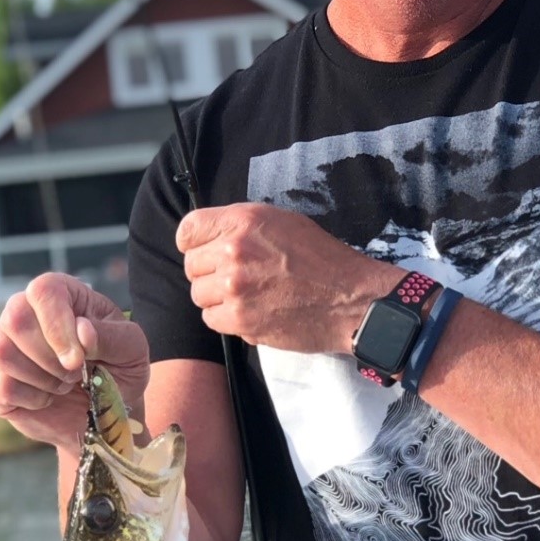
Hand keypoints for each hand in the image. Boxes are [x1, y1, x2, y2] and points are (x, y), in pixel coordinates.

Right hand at [0, 272, 150, 450]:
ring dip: (41, 377)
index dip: (57, 325)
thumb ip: (112, 336)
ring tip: (63, 385)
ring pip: (0, 351)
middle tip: (75, 374)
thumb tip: (82, 330)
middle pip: (15, 319)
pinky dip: (32, 399)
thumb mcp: (131, 349)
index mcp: (61, 294)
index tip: (78, 359)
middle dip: (49, 357)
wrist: (104, 412)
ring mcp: (3, 344)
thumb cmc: (118, 369)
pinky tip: (47, 399)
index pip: (43, 291)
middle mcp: (24, 311)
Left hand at [177, 204, 391, 353]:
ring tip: (247, 296)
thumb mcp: (284, 223)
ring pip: (199, 294)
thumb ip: (243, 227)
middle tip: (237, 278)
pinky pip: (211, 319)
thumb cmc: (323, 259)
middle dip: (209, 272)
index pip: (188, 229)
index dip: (194, 242)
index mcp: (244, 220)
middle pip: (191, 265)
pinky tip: (251, 312)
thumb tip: (210, 239)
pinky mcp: (240, 319)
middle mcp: (234, 251)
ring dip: (217, 297)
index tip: (205, 251)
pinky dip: (226, 319)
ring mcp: (235, 287)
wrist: (351, 298)